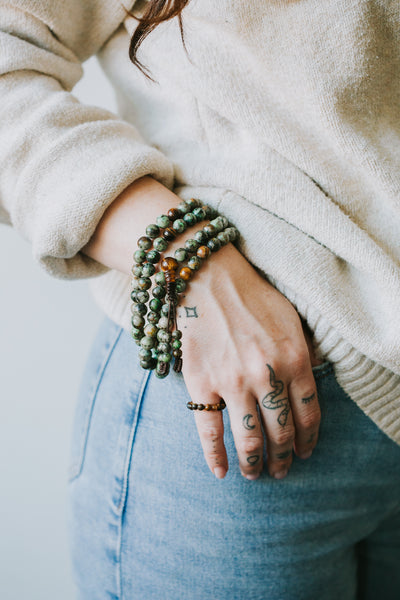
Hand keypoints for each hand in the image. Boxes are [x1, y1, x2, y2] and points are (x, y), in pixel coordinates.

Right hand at [178, 242, 320, 480]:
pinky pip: (209, 430)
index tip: (305, 452)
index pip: (309, 414)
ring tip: (256, 474)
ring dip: (255, 463)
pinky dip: (215, 456)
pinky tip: (221, 472)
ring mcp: (233, 382)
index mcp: (295, 359)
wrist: (208, 279)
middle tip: (282, 470)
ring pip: (249, 438)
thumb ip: (304, 354)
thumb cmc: (252, 296)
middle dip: (284, 458)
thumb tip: (309, 384)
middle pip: (282, 432)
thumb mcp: (292, 320)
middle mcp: (267, 376)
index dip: (308, 439)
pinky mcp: (202, 383)